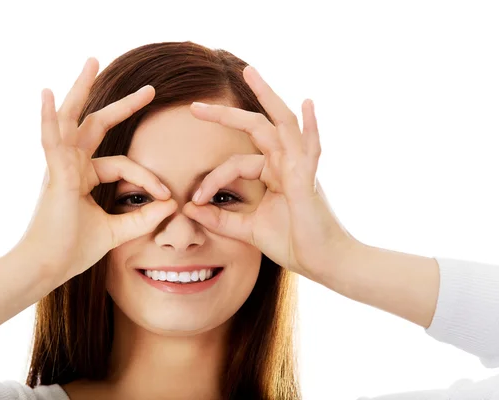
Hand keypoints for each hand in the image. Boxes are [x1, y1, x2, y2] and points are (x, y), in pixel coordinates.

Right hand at [14, 58, 176, 282]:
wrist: (46, 268)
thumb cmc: (73, 250)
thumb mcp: (117, 231)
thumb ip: (143, 218)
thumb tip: (172, 204)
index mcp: (84, 175)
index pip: (123, 165)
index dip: (148, 179)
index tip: (168, 197)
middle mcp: (71, 164)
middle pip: (96, 125)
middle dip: (122, 106)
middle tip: (149, 89)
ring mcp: (60, 166)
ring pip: (72, 119)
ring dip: (81, 89)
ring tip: (92, 61)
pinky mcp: (54, 174)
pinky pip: (50, 140)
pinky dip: (49, 117)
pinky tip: (49, 93)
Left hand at [183, 66, 356, 281]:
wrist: (325, 263)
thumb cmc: (293, 243)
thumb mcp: (248, 230)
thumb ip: (220, 219)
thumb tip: (189, 208)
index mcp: (273, 173)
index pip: (234, 164)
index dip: (211, 180)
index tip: (194, 201)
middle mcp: (286, 163)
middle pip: (255, 128)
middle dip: (225, 115)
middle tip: (194, 106)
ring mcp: (300, 167)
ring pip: (281, 124)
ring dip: (266, 96)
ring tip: (249, 73)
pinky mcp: (309, 180)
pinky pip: (310, 148)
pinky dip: (310, 126)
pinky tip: (307, 104)